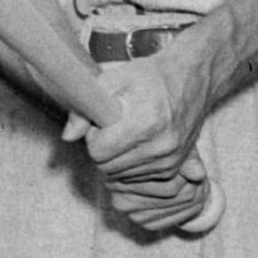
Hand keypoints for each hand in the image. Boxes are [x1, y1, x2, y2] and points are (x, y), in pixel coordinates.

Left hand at [60, 51, 216, 232]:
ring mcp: (170, 160)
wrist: (190, 79)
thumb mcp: (111, 80)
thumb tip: (67, 137)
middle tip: (114, 128)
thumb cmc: (148, 77)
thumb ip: (85, 109)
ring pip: (123, 177)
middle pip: (109, 168)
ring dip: (118, 160)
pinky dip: (133, 168)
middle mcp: (161, 146)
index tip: (101, 123)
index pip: (99, 152)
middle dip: (104, 150)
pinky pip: (140, 180)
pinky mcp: (176, 168)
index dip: (93, 137)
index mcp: (144, 122)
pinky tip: (138, 146)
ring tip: (128, 134)